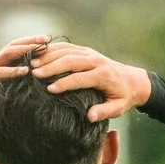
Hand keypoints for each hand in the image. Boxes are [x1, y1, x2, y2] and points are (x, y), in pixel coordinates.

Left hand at [0, 37, 49, 126]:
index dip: (12, 71)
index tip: (27, 71)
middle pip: (7, 52)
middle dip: (24, 49)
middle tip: (43, 47)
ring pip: (11, 47)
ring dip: (28, 42)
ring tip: (46, 39)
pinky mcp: (0, 61)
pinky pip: (14, 49)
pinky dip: (27, 44)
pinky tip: (41, 43)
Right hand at [30, 43, 152, 122]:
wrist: (133, 80)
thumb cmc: (123, 97)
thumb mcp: (118, 108)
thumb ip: (104, 112)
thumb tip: (90, 116)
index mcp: (103, 75)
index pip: (80, 78)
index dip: (64, 83)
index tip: (49, 89)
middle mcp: (96, 61)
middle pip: (70, 60)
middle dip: (51, 67)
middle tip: (34, 74)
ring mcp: (90, 53)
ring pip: (66, 51)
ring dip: (48, 56)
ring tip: (32, 64)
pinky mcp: (85, 50)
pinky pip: (66, 47)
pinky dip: (52, 50)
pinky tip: (39, 55)